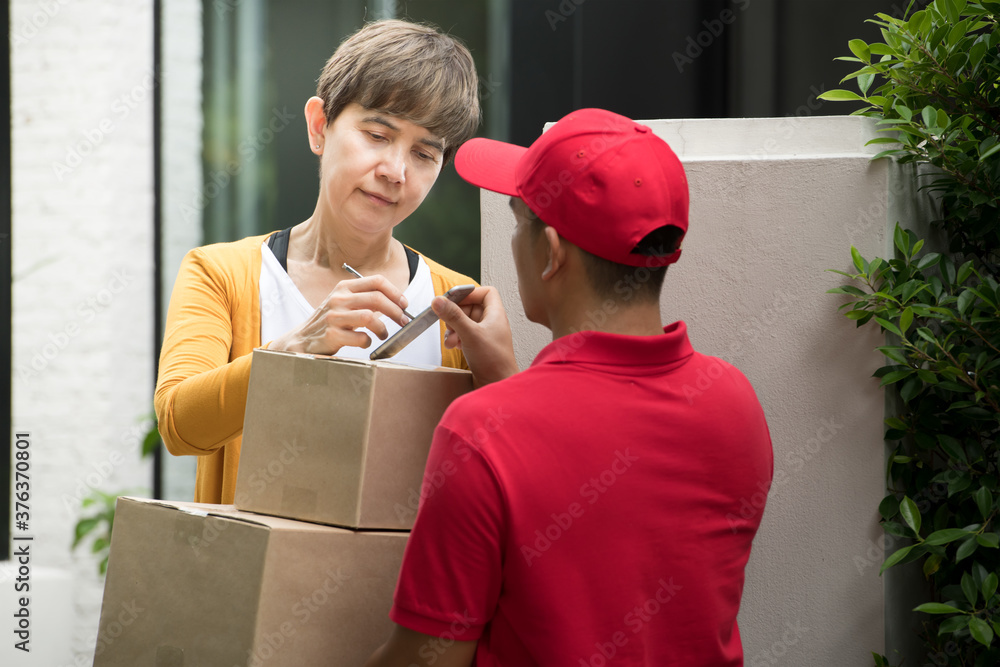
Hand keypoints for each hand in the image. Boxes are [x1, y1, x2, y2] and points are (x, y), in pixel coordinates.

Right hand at [269, 275, 409, 354]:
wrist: (302, 340)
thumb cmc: (329, 322)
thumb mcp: (342, 303)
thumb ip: (364, 299)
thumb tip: (395, 303)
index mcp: (344, 288)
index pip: (376, 281)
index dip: (395, 292)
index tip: (404, 304)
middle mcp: (339, 299)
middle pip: (377, 299)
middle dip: (396, 311)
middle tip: (403, 321)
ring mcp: (334, 316)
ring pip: (370, 317)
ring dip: (383, 328)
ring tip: (383, 334)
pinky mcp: (332, 335)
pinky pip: (361, 337)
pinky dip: (368, 342)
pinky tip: (365, 343)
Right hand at [431, 286, 518, 386]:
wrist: (498, 386)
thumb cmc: (494, 362)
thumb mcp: (470, 334)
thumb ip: (454, 316)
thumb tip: (439, 301)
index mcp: (496, 314)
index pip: (486, 293)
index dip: (469, 293)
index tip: (455, 300)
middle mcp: (493, 323)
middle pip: (471, 307)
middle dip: (456, 315)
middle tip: (449, 323)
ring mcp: (486, 335)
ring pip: (466, 322)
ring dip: (454, 328)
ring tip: (451, 339)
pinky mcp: (480, 347)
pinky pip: (465, 335)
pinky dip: (457, 338)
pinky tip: (455, 346)